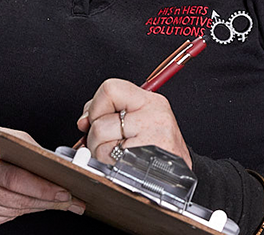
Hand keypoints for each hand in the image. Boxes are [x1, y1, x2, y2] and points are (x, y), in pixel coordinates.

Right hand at [0, 125, 84, 226]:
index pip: (14, 180)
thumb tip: (60, 174)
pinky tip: (30, 202)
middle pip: (16, 200)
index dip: (42, 189)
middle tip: (71, 200)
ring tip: (58, 202)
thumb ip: (32, 154)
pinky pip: (4, 217)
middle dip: (48, 201)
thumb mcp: (9, 138)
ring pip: (13, 212)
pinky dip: (20, 210)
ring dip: (38, 207)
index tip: (64, 192)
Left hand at [77, 79, 192, 168]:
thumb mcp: (139, 120)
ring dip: (99, 152)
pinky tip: (121, 164)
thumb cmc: (156, 148)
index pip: (110, 88)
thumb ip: (108, 112)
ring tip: (116, 154)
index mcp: (150, 102)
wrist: (180, 175)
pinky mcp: (145, 158)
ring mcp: (152, 137)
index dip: (96, 106)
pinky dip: (107, 164)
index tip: (96, 119)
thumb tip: (84, 120)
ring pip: (100, 140)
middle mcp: (154, 116)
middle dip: (94, 135)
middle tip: (108, 142)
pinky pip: (108, 158)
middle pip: (100, 120)